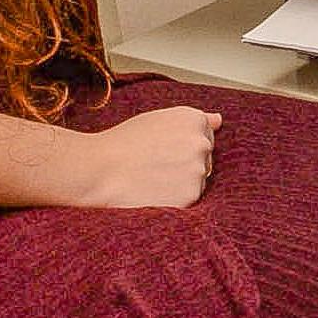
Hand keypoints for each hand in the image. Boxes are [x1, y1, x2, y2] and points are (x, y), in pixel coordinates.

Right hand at [78, 107, 221, 207]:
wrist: (98, 169)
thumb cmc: (122, 143)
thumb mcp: (156, 119)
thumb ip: (192, 119)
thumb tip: (219, 120)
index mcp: (194, 120)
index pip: (205, 135)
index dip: (180, 145)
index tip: (161, 149)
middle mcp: (201, 143)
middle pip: (204, 158)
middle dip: (184, 163)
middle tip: (154, 164)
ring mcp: (198, 170)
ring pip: (197, 180)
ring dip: (180, 182)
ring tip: (151, 177)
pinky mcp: (191, 195)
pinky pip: (189, 198)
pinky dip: (174, 198)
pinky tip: (154, 190)